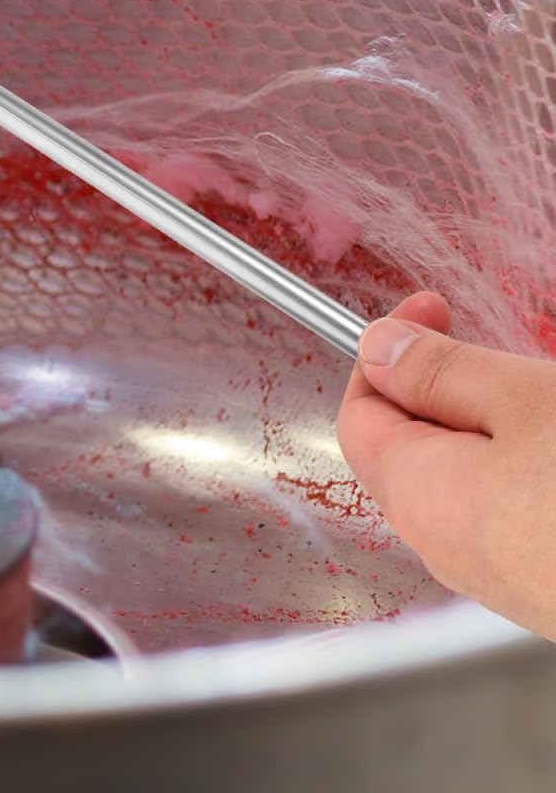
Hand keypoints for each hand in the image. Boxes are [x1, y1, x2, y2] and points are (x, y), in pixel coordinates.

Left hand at [338, 291, 555, 638]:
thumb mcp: (527, 403)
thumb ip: (443, 374)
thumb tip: (378, 349)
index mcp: (418, 494)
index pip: (360, 414)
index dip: (385, 351)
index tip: (430, 308)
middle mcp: (443, 545)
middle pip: (406, 446)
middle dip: (440, 386)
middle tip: (494, 347)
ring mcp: (497, 576)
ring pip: (462, 478)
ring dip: (490, 426)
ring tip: (545, 401)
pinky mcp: (544, 588)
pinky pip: (507, 511)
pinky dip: (523, 468)